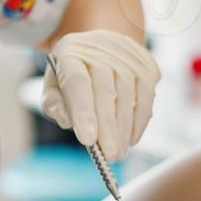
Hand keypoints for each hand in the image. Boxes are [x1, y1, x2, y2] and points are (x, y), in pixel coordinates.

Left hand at [42, 30, 159, 161]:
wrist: (102, 44)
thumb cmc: (73, 73)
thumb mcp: (54, 85)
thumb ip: (53, 104)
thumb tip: (68, 120)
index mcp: (70, 53)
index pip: (77, 83)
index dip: (83, 112)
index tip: (88, 141)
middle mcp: (99, 48)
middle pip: (106, 91)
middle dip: (108, 128)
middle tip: (109, 156)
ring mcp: (126, 54)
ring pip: (128, 95)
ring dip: (124, 129)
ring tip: (119, 152)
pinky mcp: (145, 64)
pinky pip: (146, 96)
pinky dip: (140, 121)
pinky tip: (132, 139)